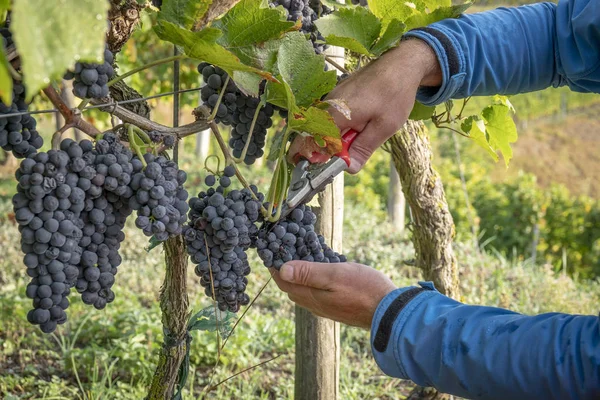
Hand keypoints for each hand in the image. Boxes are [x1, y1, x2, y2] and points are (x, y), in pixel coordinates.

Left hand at [270, 261, 396, 328]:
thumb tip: (282, 270)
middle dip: (284, 270)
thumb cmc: (364, 289)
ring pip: (304, 290)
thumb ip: (308, 273)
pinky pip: (317, 292)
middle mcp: (315, 305)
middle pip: (291, 287)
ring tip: (301, 255)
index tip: (269, 249)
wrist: (389, 312)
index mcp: (311, 296)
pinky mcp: (338, 306)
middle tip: (284, 249)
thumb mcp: (335, 275)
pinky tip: (323, 269)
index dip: (274, 267)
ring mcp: (327, 307)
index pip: (283, 282)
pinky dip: (313, 279)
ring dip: (299, 274)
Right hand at [288, 38, 441, 173]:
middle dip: (329, 151)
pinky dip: (341, 129)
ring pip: (324, 128)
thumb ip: (363, 149)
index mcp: (335, 114)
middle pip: (315, 136)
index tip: (329, 168)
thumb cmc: (394, 93)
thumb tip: (348, 169)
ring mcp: (330, 100)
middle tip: (351, 156)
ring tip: (359, 137)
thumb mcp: (384, 127)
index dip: (316, 158)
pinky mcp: (336, 97)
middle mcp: (327, 105)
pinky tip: (359, 127)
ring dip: (337, 140)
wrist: (400, 63)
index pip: (311, 142)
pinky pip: (331, 119)